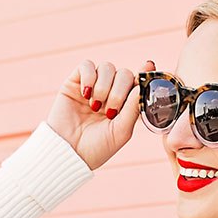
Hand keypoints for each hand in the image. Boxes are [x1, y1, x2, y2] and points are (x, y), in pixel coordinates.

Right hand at [46, 57, 155, 171]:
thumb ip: (133, 108)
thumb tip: (142, 85)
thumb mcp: (121, 130)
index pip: (136, 83)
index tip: (149, 66)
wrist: (68, 152)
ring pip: (107, 67)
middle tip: (109, 112)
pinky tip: (86, 94)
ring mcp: (93, 86)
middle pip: (123, 73)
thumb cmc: (97, 147)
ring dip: (103, 87)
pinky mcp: (75, 82)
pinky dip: (89, 77)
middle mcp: (110, 92)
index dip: (144, 72)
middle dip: (119, 91)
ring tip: (95, 107)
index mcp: (124, 104)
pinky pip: (86, 65)